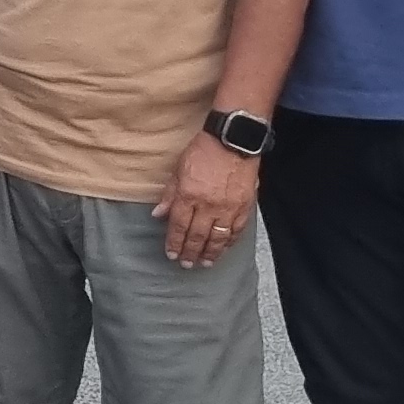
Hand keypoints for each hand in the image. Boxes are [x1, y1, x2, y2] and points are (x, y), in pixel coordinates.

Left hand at [152, 133, 258, 266]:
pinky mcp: (245, 206)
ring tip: (205, 263)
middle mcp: (208, 206)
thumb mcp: (179, 169)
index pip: (179, 227)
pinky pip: (237, 230)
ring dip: (211, 253)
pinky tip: (225, 247)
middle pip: (197, 236)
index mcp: (189, 196)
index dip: (174, 243)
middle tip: (186, 264)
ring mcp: (228, 208)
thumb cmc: (204, 150)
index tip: (172, 254)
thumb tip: (158, 214)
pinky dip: (230, 241)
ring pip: (218, 238)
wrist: (234, 139)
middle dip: (190, 253)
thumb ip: (170, 194)